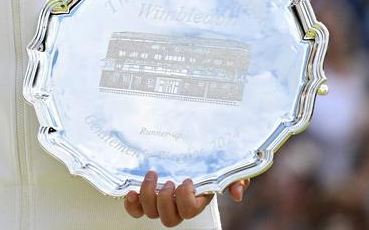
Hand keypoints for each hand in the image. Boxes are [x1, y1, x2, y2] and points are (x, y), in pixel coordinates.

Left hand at [123, 171, 248, 226]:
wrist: (190, 150)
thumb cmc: (208, 161)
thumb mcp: (226, 167)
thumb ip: (236, 179)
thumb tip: (236, 194)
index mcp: (195, 200)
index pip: (190, 211)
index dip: (185, 199)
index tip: (186, 179)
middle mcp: (177, 205)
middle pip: (168, 218)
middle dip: (166, 199)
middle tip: (168, 180)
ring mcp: (160, 201)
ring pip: (151, 212)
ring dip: (149, 195)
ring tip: (152, 175)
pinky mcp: (145, 195)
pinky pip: (135, 210)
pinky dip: (132, 204)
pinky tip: (132, 191)